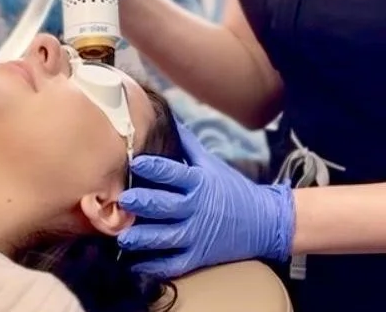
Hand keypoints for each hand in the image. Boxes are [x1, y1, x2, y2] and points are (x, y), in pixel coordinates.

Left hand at [117, 124, 294, 278]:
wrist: (262, 222)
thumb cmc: (231, 188)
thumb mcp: (211, 162)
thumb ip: (187, 144)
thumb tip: (167, 119)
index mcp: (199, 182)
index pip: (174, 172)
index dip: (154, 167)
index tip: (135, 162)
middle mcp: (196, 209)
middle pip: (166, 206)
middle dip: (144, 203)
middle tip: (124, 200)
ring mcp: (197, 235)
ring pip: (166, 238)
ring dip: (143, 238)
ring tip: (123, 236)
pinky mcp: (198, 258)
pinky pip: (172, 264)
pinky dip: (153, 265)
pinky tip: (134, 263)